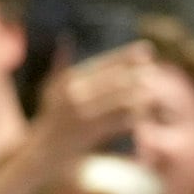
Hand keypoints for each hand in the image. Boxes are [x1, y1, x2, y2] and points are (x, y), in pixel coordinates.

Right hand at [32, 44, 152, 167]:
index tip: (146, 50)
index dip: (125, 55)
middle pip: (114, 79)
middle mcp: (72, 95)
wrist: (40, 154)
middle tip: (153, 73)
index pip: (102, 62)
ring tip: (150, 93)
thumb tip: (64, 40)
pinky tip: (140, 113)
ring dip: (138, 95)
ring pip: (120, 100)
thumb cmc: (49, 119)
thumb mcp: (49, 90)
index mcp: (66, 81)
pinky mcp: (89, 132)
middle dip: (137, 74)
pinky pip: (119, 121)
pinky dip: (132, 116)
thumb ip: (58, 66)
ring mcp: (80, 114)